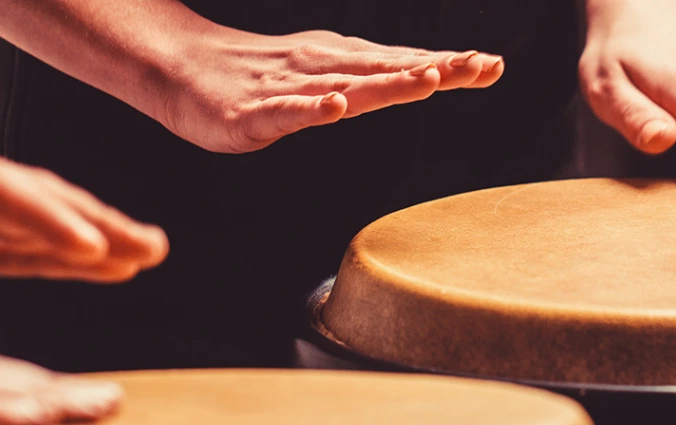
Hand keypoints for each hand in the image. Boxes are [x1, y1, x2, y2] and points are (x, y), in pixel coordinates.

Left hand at [0, 135, 169, 300]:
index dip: (46, 217)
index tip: (94, 248)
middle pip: (31, 197)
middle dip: (94, 221)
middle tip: (150, 247)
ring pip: (38, 225)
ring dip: (96, 240)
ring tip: (152, 254)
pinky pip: (22, 254)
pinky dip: (66, 264)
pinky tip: (107, 270)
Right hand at [154, 28, 503, 151]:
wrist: (183, 68)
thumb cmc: (259, 78)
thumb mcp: (324, 76)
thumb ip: (371, 81)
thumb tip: (427, 73)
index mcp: (342, 62)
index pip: (402, 63)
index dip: (447, 64)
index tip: (492, 65)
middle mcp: (323, 67)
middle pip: (386, 69)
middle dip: (434, 69)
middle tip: (479, 66)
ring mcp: (290, 87)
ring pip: (346, 86)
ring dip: (387, 83)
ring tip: (426, 80)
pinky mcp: (255, 110)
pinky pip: (287, 110)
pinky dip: (312, 108)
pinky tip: (334, 107)